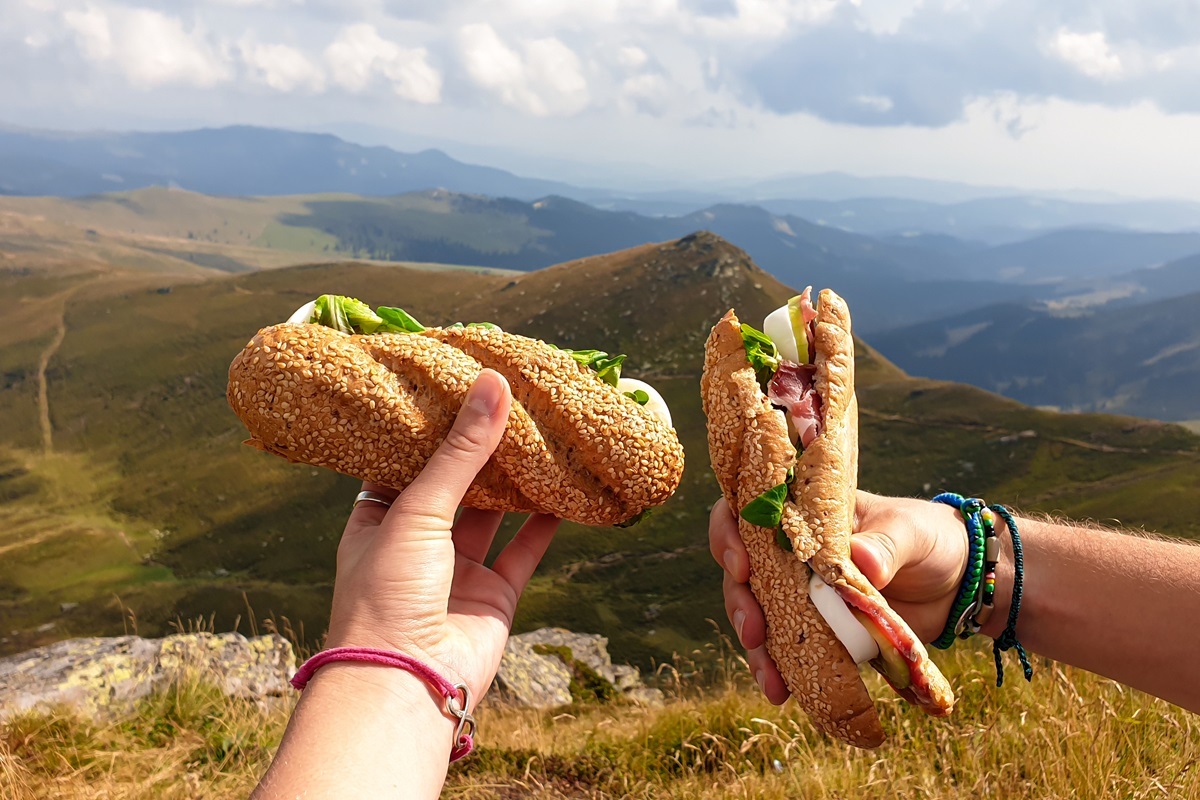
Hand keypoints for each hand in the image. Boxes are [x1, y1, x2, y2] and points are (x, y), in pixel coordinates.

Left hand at [324, 369, 559, 705]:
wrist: (406, 685)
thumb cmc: (387, 595)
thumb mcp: (418, 510)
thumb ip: (461, 451)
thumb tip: (492, 384)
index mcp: (378, 520)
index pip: (405, 461)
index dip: (433, 427)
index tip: (460, 386)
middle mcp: (417, 543)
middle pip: (455, 484)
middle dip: (481, 448)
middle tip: (512, 401)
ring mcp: (457, 571)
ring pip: (494, 513)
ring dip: (516, 479)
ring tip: (542, 434)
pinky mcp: (494, 595)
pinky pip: (524, 549)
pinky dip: (546, 522)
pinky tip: (565, 490)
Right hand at [709, 490, 966, 703]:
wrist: (960, 583)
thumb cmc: (930, 539)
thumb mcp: (911, 532)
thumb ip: (886, 543)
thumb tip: (861, 561)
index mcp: (805, 515)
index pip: (748, 512)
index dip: (730, 534)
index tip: (741, 564)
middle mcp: (793, 553)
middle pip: (743, 572)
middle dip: (739, 602)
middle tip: (754, 630)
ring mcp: (803, 593)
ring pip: (759, 614)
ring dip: (756, 647)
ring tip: (770, 678)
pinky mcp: (820, 629)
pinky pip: (788, 649)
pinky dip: (781, 670)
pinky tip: (781, 692)